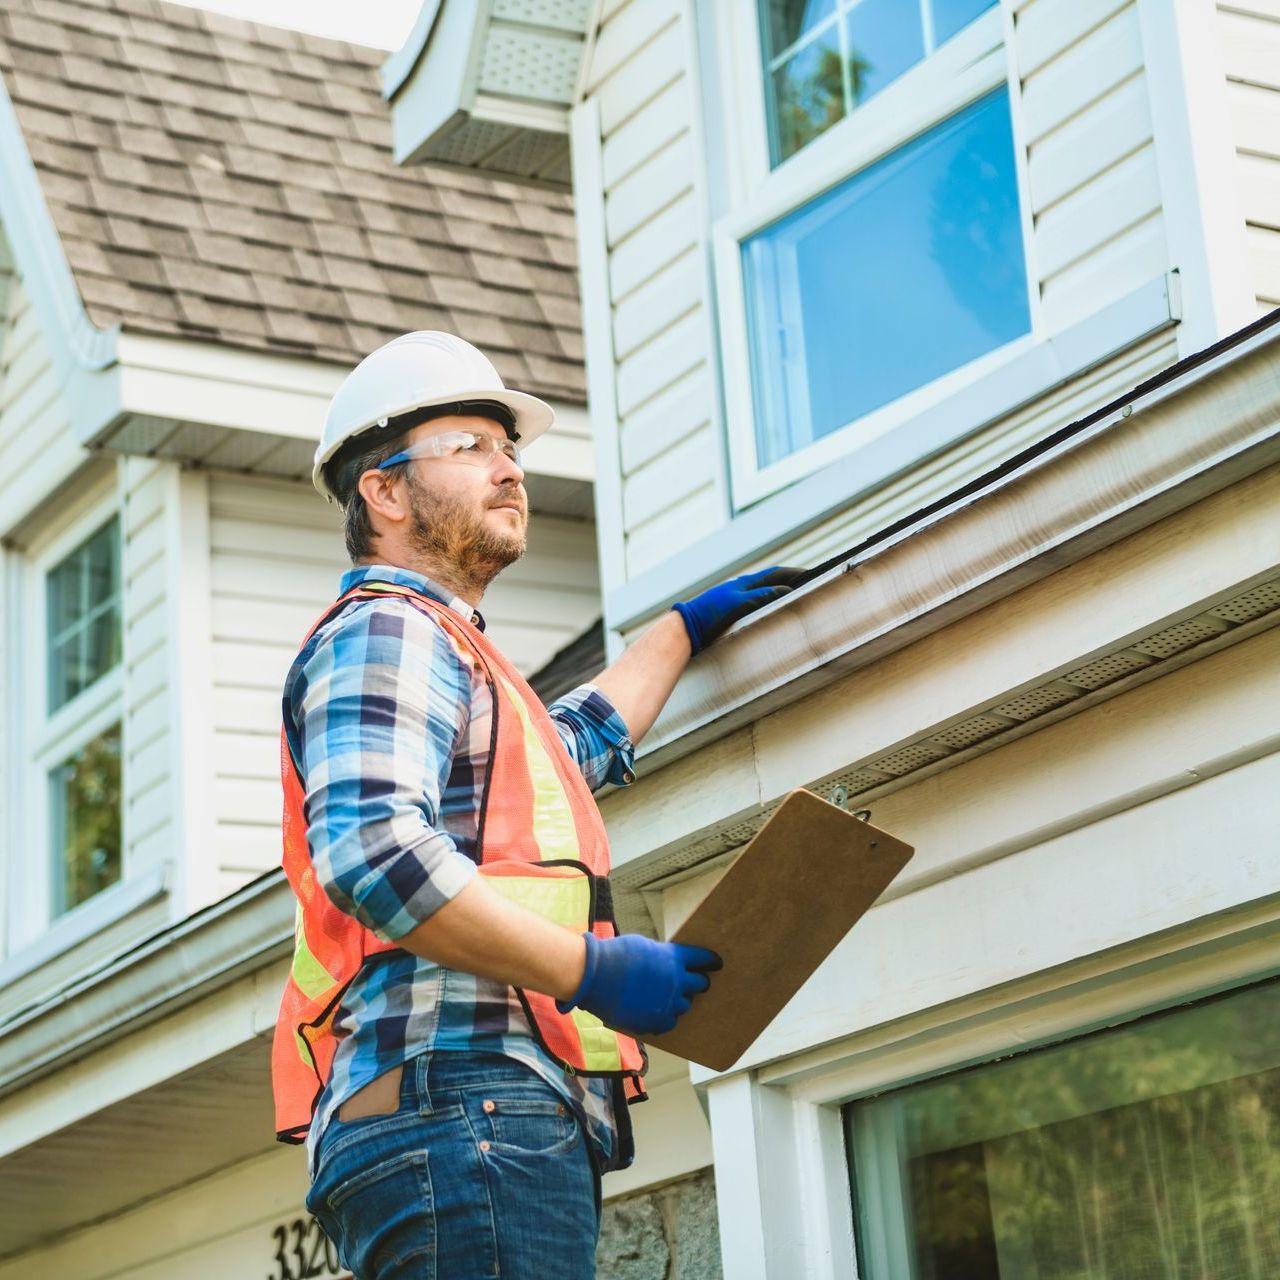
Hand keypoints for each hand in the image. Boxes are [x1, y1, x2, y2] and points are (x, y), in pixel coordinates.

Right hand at [557, 932, 721, 1035]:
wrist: (594, 976)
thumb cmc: (616, 956)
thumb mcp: (644, 946)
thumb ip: (662, 956)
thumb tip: (669, 963)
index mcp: (675, 958)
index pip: (703, 960)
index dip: (711, 961)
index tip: (716, 964)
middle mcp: (676, 982)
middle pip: (700, 985)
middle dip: (698, 983)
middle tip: (694, 982)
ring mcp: (666, 1004)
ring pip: (685, 1005)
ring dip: (680, 1000)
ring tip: (669, 997)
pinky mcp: (654, 1021)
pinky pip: (669, 1022)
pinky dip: (666, 1017)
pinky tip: (657, 1011)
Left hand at [672, 566, 807, 654]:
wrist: (686, 627)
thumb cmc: (710, 614)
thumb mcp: (740, 604)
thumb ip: (763, 596)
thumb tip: (787, 591)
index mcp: (746, 582)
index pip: (777, 573)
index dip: (796, 573)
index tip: (813, 574)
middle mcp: (742, 588)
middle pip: (772, 581)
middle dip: (791, 581)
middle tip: (810, 585)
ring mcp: (737, 599)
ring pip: (765, 593)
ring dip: (781, 593)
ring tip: (797, 598)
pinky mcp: (732, 612)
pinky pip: (757, 604)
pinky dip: (770, 605)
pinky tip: (773, 613)